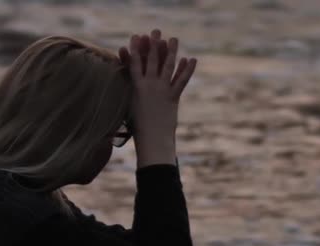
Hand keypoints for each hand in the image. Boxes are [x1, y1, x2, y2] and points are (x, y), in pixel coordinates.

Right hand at [121, 28, 196, 166]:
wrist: (152, 139)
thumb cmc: (137, 128)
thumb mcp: (129, 109)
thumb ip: (130, 96)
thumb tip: (128, 89)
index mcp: (135, 88)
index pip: (134, 64)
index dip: (134, 49)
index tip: (135, 37)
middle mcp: (149, 86)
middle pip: (151, 60)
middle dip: (153, 44)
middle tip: (156, 31)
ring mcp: (162, 90)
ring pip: (167, 66)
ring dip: (172, 52)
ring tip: (174, 39)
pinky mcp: (173, 97)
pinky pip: (181, 81)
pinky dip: (187, 70)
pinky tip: (191, 60)